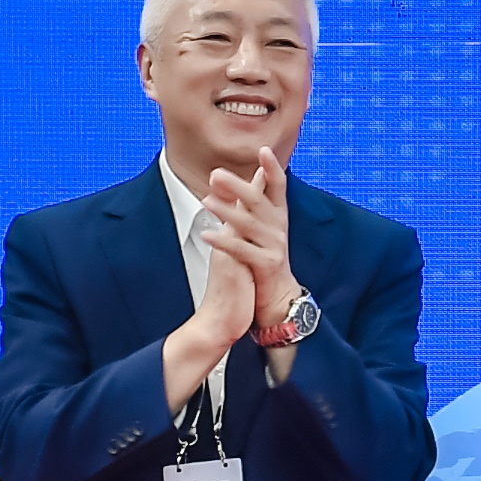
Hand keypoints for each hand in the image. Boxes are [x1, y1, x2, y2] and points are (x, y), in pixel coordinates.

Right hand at [160, 165, 275, 404]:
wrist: (216, 325)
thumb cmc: (230, 298)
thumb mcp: (237, 268)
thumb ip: (238, 249)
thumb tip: (242, 236)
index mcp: (230, 243)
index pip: (241, 209)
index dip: (251, 188)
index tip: (263, 166)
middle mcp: (227, 243)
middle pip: (236, 205)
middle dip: (248, 180)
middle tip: (261, 155)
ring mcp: (227, 252)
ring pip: (236, 216)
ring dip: (246, 193)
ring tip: (260, 172)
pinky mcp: (231, 264)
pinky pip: (236, 238)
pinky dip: (245, 219)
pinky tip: (253, 208)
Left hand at [202, 157, 299, 329]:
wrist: (278, 295)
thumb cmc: (265, 257)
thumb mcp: (261, 227)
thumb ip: (250, 204)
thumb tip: (236, 176)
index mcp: (278, 215)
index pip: (278, 186)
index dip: (272, 168)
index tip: (264, 150)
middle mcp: (278, 227)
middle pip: (258, 202)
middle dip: (237, 186)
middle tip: (215, 174)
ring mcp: (274, 245)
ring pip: (248, 224)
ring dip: (225, 211)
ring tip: (206, 200)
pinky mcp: (267, 264)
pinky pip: (242, 250)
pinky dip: (223, 241)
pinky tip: (207, 234)